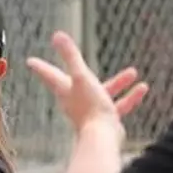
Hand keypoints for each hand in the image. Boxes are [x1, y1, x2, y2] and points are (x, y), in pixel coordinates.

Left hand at [26, 31, 148, 135]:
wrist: (102, 138)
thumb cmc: (90, 107)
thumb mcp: (82, 76)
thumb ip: (71, 56)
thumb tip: (57, 35)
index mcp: (65, 90)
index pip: (50, 74)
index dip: (41, 66)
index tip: (30, 62)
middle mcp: (75, 101)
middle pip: (76, 81)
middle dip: (80, 69)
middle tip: (74, 59)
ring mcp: (91, 112)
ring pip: (104, 92)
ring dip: (118, 83)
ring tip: (133, 72)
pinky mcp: (105, 121)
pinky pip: (118, 106)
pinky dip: (129, 97)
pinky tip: (142, 89)